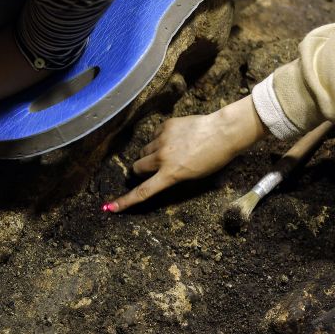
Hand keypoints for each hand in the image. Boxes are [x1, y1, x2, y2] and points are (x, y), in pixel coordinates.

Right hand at [106, 95, 267, 211]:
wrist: (224, 132)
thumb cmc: (213, 158)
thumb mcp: (193, 176)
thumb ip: (171, 176)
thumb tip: (156, 174)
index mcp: (170, 174)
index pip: (143, 191)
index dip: (125, 201)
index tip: (110, 207)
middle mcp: (162, 158)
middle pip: (137, 167)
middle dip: (141, 170)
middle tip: (154, 169)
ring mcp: (162, 140)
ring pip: (144, 151)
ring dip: (150, 155)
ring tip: (169, 152)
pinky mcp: (165, 126)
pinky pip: (154, 136)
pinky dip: (159, 139)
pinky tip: (175, 138)